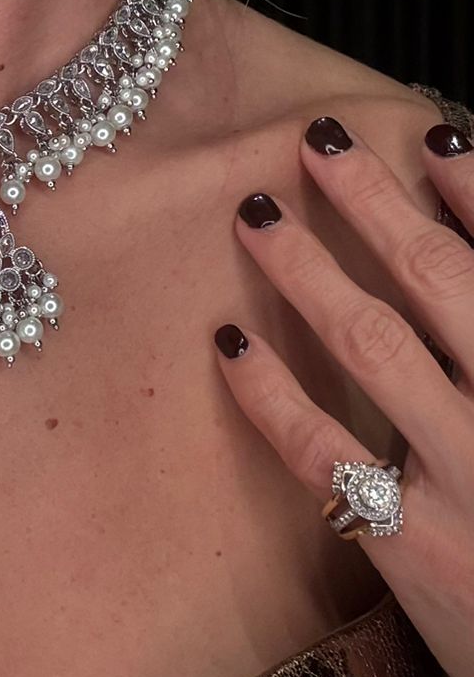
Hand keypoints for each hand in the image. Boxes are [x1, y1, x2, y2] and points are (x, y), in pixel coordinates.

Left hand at [211, 113, 473, 676]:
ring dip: (309, 270)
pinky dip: (270, 393)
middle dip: (377, 202)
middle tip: (317, 140)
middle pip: (443, 280)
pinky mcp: (413, 544)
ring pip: (373, 346)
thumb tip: (455, 266)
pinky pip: (321, 451)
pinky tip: (226, 343)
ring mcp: (468, 476)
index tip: (432, 132)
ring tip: (256, 215)